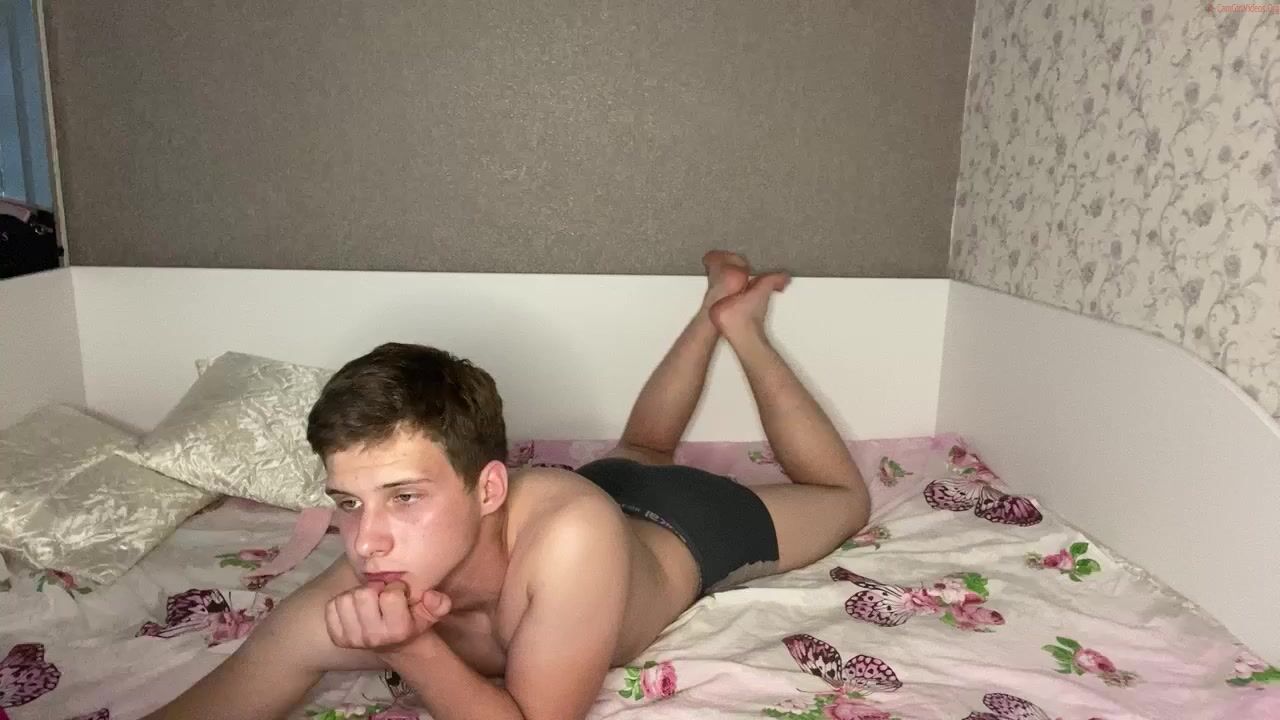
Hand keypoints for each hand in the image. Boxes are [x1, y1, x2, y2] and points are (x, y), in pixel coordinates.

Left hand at [324, 580, 451, 650]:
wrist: (396, 646)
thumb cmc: (413, 623)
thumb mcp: (431, 613)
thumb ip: (439, 603)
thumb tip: (430, 596)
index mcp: (398, 630)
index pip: (390, 594)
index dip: (395, 588)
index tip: (398, 594)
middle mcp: (373, 637)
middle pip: (363, 595)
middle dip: (373, 589)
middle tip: (380, 595)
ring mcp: (353, 639)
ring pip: (345, 598)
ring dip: (356, 595)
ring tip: (367, 601)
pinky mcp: (338, 638)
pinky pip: (331, 607)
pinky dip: (341, 603)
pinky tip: (354, 608)